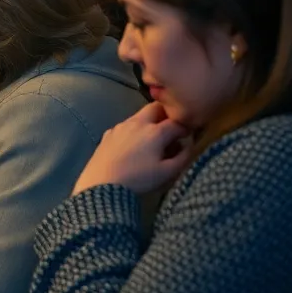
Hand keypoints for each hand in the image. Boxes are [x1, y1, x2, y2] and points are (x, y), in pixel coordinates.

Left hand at [73, 103, 192, 195]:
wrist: (103, 184)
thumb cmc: (139, 179)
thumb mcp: (167, 172)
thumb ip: (183, 157)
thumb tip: (188, 146)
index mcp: (155, 131)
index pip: (176, 123)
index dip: (185, 129)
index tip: (188, 136)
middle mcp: (137, 123)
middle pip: (155, 108)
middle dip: (166, 115)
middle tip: (170, 129)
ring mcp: (120, 126)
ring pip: (139, 116)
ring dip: (149, 122)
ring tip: (152, 139)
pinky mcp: (108, 133)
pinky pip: (125, 126)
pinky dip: (134, 130)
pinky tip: (133, 144)